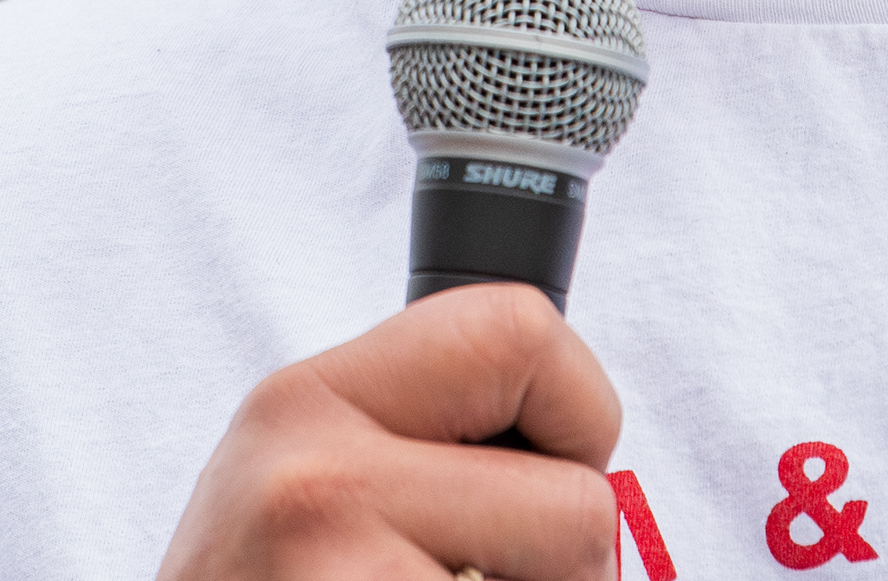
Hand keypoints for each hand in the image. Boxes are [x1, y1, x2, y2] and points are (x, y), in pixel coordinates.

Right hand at [157, 283, 622, 580]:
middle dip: (563, 570)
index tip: (531, 482)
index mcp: (300, 402)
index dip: (573, 418)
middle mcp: (308, 478)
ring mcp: (334, 579)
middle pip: (579, 504)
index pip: (520, 331)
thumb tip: (587, 452)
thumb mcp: (308, 494)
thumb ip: (416, 444)